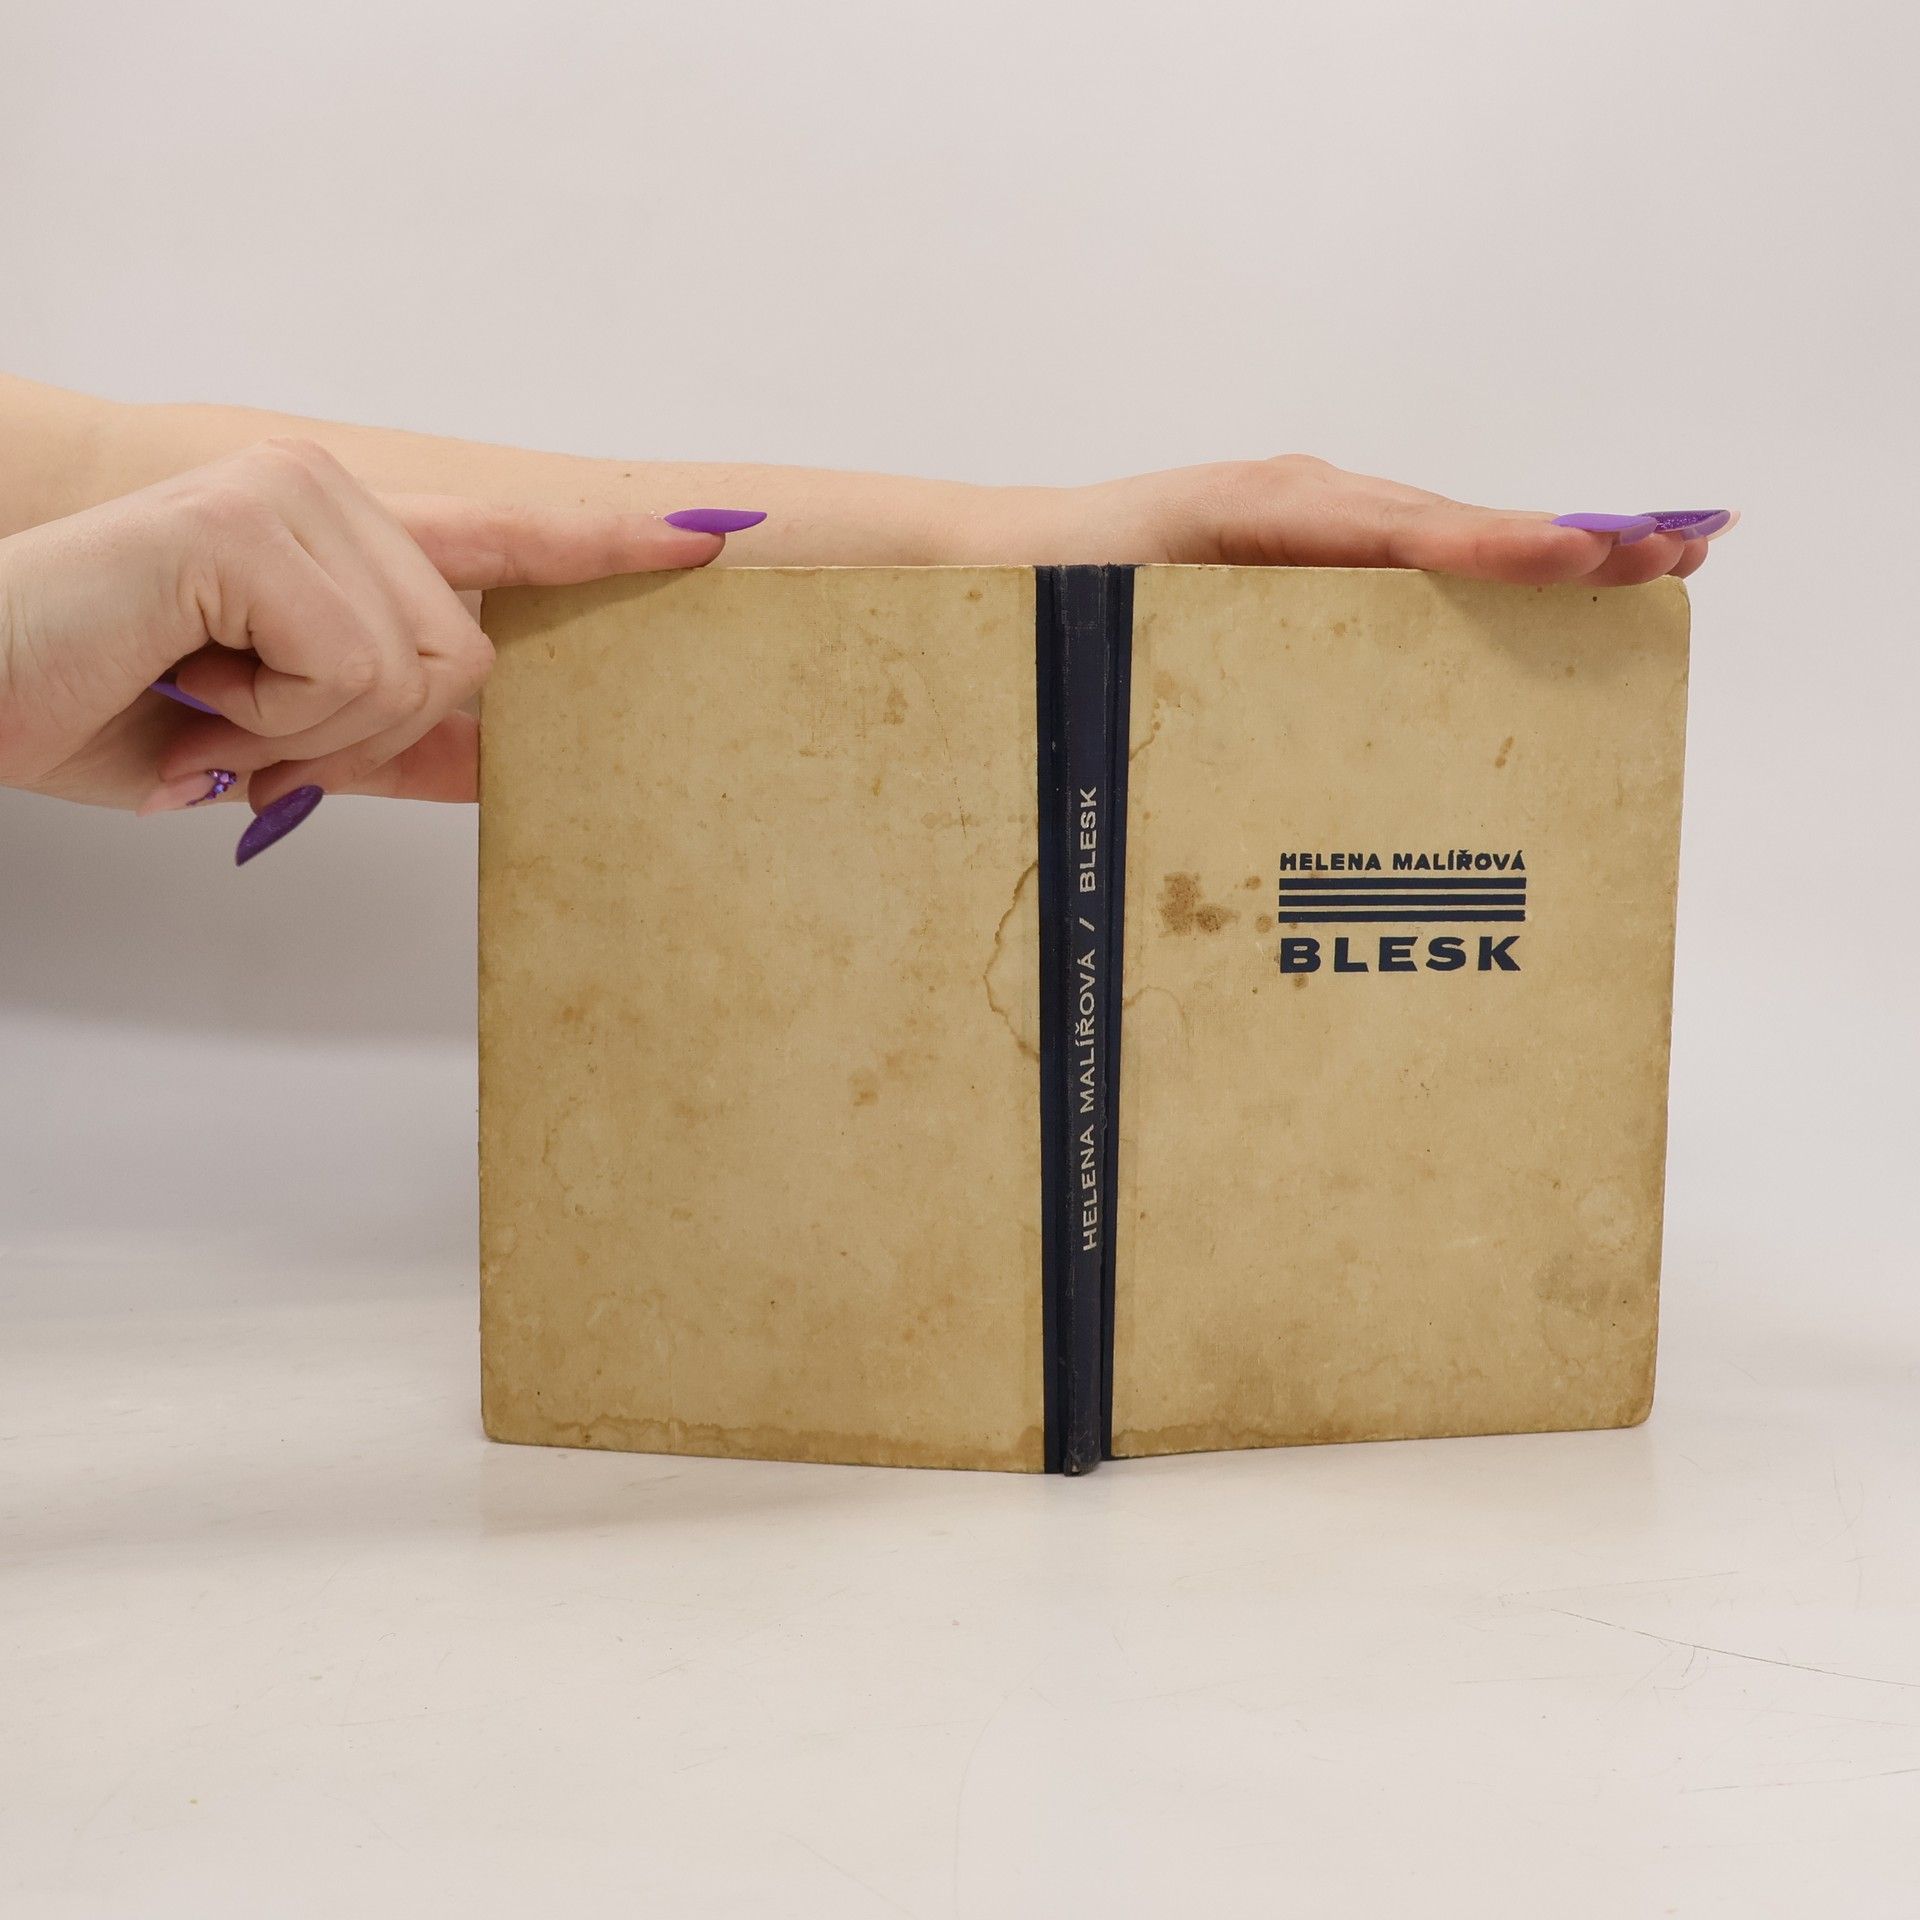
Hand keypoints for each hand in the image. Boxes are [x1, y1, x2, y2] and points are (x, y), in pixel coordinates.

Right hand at [0, 438, 739, 824]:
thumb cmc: (97, 702)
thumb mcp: (276, 738)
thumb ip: (392, 738)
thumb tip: (501, 756)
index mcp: (338, 532)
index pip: (502, 539)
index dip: (609, 546)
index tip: (718, 538)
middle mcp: (327, 487)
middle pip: (473, 659)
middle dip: (364, 736)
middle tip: (246, 734)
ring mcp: (292, 491)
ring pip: (423, 673)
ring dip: (309, 732)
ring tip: (207, 698)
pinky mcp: (249, 518)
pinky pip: (353, 671)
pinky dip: (271, 718)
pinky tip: (190, 676)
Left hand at [1054, 456, 1731, 582]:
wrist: (1007, 561)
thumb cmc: (1060, 594)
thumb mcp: (1125, 613)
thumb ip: (1201, 630)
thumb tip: (1282, 667)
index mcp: (1261, 516)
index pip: (1401, 533)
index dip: (1495, 549)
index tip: (1583, 555)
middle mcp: (1300, 502)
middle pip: (1449, 523)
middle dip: (1564, 538)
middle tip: (1680, 549)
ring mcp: (1308, 515)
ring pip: (1440, 534)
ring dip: (1542, 548)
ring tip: (1650, 557)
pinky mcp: (1306, 543)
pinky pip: (1406, 553)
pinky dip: (1485, 563)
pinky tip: (1548, 583)